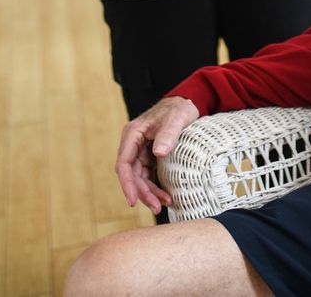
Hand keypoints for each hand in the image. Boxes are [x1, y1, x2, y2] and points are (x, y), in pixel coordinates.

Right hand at [114, 96, 200, 213]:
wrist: (186, 103)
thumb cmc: (179, 109)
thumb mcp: (176, 119)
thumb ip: (168, 134)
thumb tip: (158, 153)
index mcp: (132, 134)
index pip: (124, 164)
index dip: (127, 184)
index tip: (132, 201)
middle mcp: (133, 145)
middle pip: (132, 175)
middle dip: (143, 193)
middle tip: (157, 207)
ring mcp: (141, 152)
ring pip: (140, 178)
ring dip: (150, 193)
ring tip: (164, 204)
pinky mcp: (150, 157)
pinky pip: (149, 176)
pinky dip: (156, 187)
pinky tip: (165, 197)